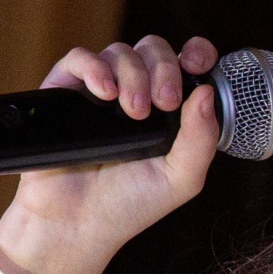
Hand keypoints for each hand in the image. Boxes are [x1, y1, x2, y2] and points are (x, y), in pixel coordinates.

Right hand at [0, 34, 222, 273]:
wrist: (77, 224)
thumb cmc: (130, 205)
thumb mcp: (182, 178)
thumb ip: (202, 139)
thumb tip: (207, 92)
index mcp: (169, 109)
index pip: (187, 62)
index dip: (196, 52)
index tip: (197, 65)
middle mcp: (136, 92)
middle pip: (154, 49)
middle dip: (164, 69)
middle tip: (164, 103)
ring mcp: (100, 90)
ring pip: (121, 51)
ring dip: (133, 75)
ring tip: (132, 112)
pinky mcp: (65, 91)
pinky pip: (78, 57)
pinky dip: (94, 67)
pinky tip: (104, 93)